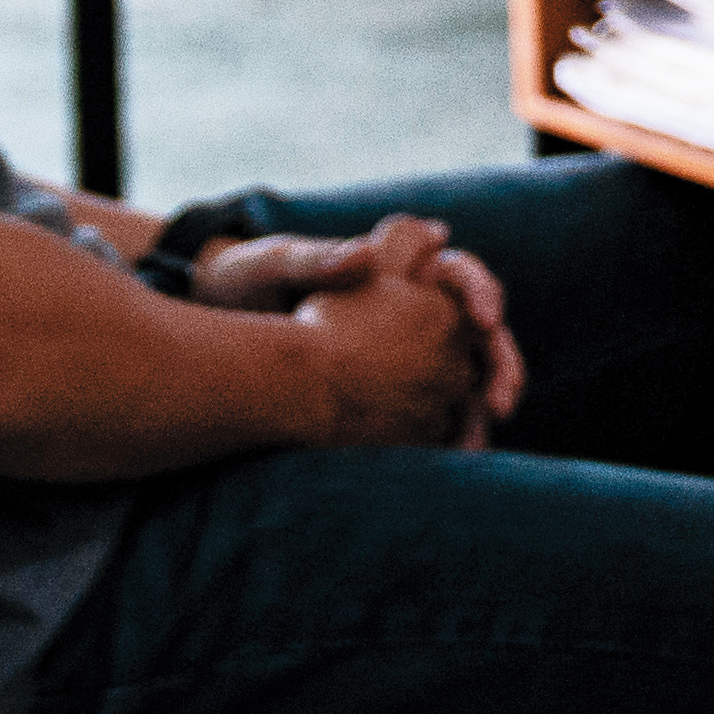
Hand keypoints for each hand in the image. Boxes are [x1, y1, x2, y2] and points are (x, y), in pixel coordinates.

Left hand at [196, 219, 524, 435]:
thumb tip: (364, 257)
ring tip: (489, 427)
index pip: (457, 273)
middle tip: (502, 396)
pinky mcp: (388, 395)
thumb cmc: (244, 281)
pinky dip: (457, 432)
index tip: (483, 320)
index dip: (480, 292)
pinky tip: (463, 457)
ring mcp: (402, 355)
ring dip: (488, 399)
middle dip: (500, 361)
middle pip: (478, 330)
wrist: (210, 322)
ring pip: (467, 374)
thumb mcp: (273, 265)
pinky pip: (438, 413)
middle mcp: (408, 309)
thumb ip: (317, 259)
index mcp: (392, 268)